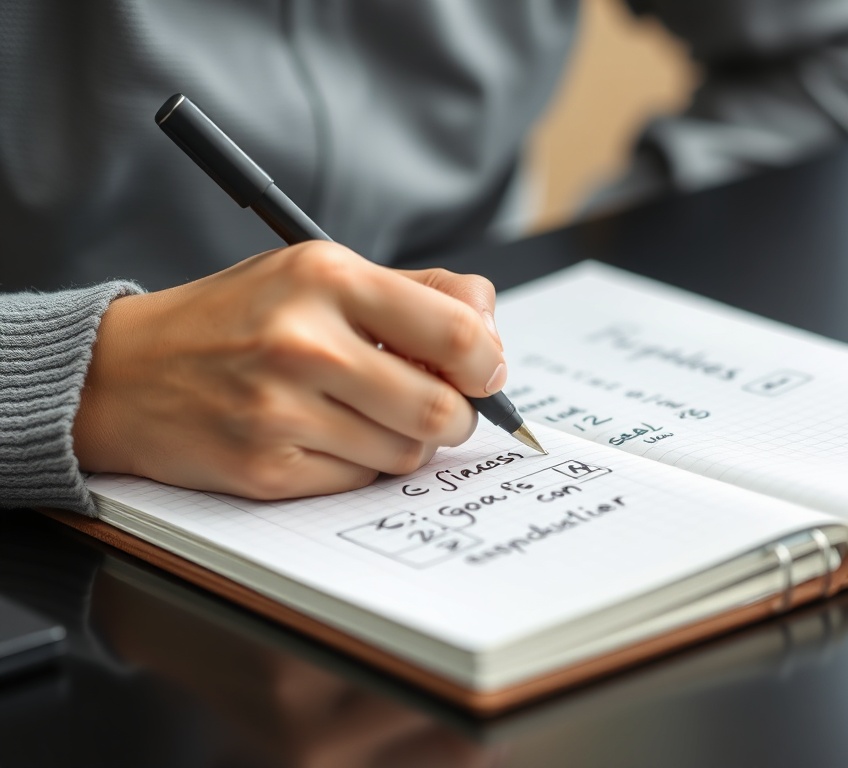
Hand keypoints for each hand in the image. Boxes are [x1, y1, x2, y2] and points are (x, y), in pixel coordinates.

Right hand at [72, 242, 506, 498]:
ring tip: (373, 415)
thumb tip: (489, 329)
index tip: (486, 373)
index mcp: (327, 277)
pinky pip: (359, 480)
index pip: (457, 332)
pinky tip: (330, 436)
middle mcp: (304, 341)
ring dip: (408, 441)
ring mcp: (281, 410)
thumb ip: (416, 290)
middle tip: (443, 406)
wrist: (124, 371)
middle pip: (441, 408)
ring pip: (406, 453)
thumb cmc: (237, 318)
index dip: (488, 363)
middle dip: (458, 416)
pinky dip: (362, 464)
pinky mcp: (266, 468)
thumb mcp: (318, 273)